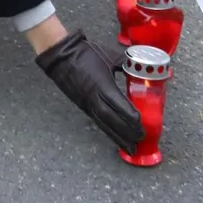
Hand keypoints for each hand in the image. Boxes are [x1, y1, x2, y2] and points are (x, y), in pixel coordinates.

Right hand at [36, 29, 142, 152]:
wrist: (61, 56)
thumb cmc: (86, 53)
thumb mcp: (109, 55)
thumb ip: (125, 62)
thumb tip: (138, 65)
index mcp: (102, 85)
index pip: (118, 105)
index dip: (130, 117)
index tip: (141, 125)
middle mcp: (94, 98)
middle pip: (112, 120)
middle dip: (126, 132)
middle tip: (140, 141)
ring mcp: (87, 103)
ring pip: (104, 124)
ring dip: (117, 137)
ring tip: (130, 149)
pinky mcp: (83, 105)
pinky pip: (97, 121)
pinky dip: (108, 130)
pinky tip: (116, 136)